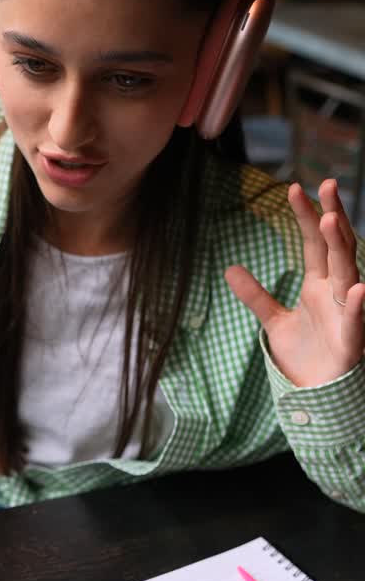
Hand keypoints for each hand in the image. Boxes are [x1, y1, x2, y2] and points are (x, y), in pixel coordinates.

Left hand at [225, 179, 364, 386]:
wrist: (317, 396)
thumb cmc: (304, 357)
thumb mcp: (274, 322)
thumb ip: (256, 296)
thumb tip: (229, 269)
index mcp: (319, 286)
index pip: (313, 244)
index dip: (306, 217)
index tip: (296, 187)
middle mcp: (336, 294)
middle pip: (334, 249)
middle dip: (330, 218)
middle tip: (325, 185)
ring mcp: (346, 316)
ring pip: (348, 276)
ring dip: (341, 250)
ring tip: (331, 222)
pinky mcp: (351, 344)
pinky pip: (356, 322)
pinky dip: (358, 307)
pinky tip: (359, 289)